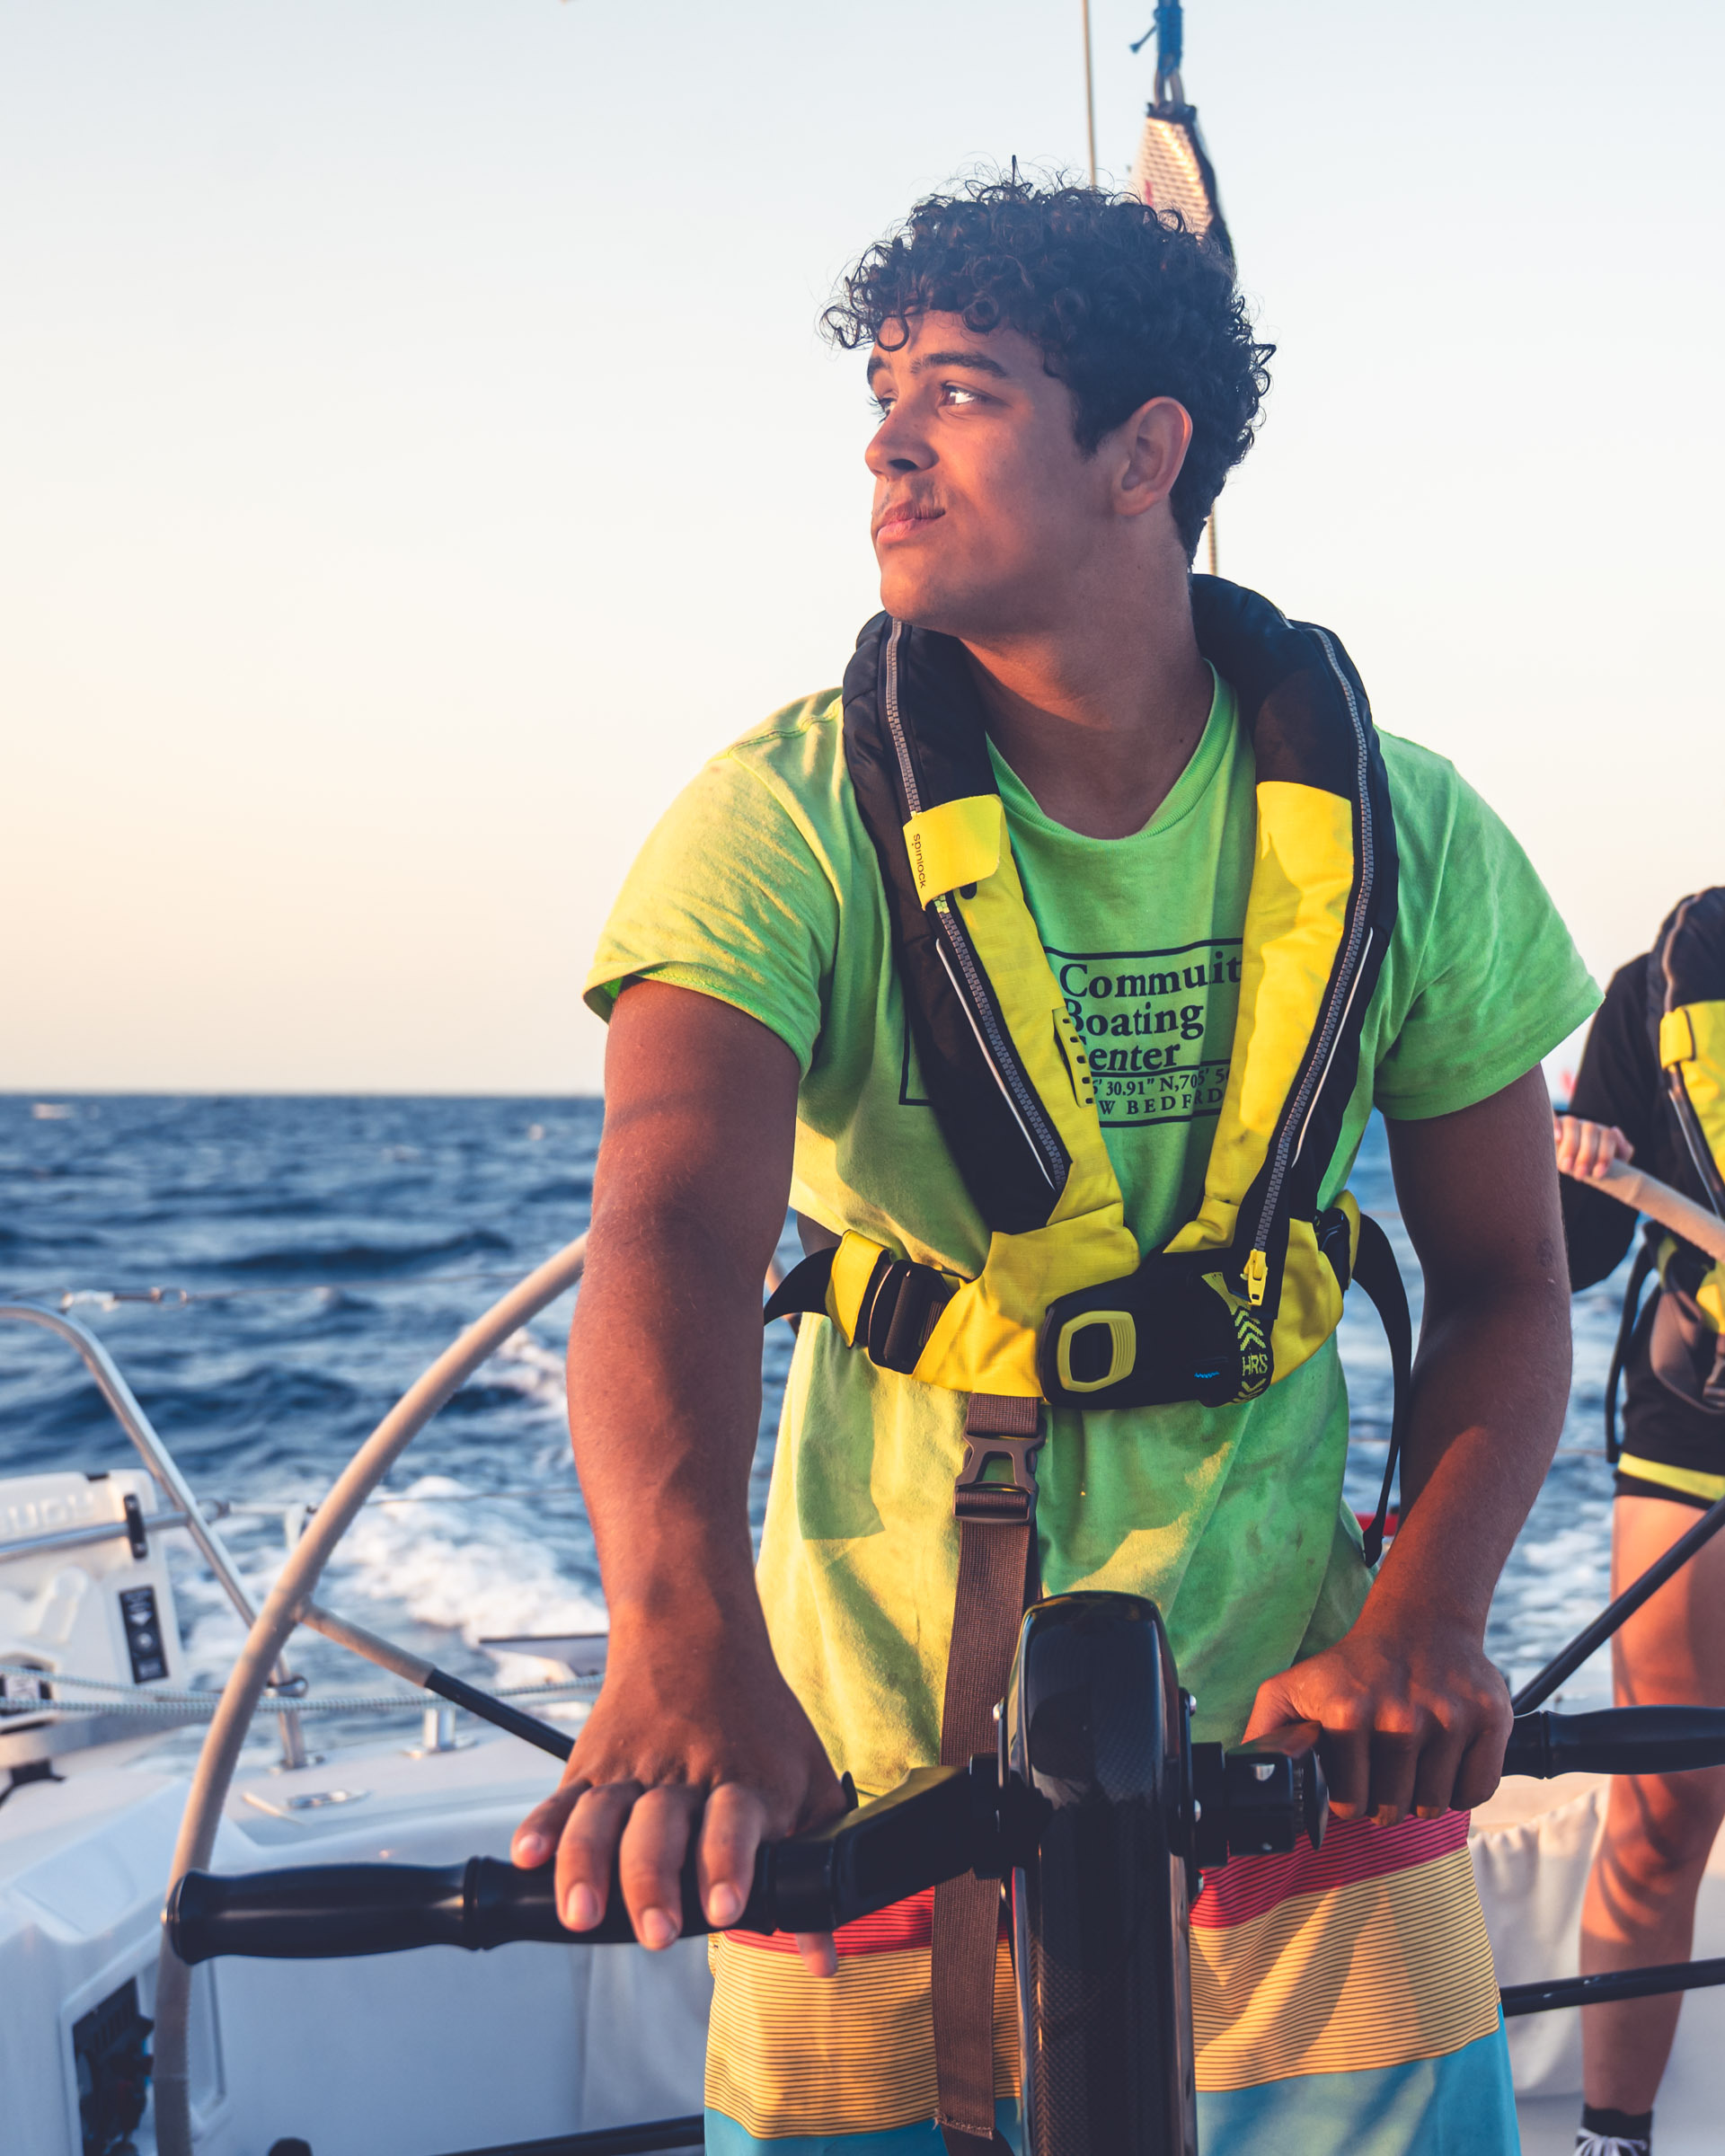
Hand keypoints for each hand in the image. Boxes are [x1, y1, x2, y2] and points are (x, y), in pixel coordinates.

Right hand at [510, 1626, 845, 1976]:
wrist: (695, 1635)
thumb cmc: (759, 1723)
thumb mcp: (808, 1781)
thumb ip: (818, 1867)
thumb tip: (823, 1961)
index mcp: (743, 1782)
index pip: (733, 1825)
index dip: (727, 1864)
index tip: (725, 1908)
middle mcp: (684, 1776)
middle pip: (662, 1831)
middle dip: (655, 1883)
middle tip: (655, 1932)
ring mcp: (633, 1770)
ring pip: (604, 1818)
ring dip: (589, 1865)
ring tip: (583, 1914)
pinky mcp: (592, 1765)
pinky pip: (562, 1797)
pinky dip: (542, 1827)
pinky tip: (529, 1856)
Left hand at [1242, 1612, 1511, 1825]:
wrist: (1419, 1623)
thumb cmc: (1351, 1666)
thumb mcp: (1291, 1689)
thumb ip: (1264, 1734)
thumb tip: (1252, 1780)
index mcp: (1348, 1714)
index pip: (1350, 1806)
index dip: (1349, 1800)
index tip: (1352, 1779)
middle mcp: (1401, 1717)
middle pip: (1393, 1811)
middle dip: (1385, 1801)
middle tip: (1384, 1773)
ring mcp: (1449, 1718)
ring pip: (1435, 1807)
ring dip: (1422, 1797)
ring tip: (1412, 1766)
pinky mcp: (1490, 1719)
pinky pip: (1477, 1792)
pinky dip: (1463, 1790)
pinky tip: (1445, 1764)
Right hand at [1554, 1113, 1633, 1182]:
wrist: (1570, 1168)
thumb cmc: (1593, 1169)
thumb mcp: (1613, 1164)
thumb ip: (1623, 1151)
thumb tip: (1615, 1131)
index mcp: (1603, 1133)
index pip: (1608, 1136)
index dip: (1604, 1155)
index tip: (1598, 1175)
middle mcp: (1586, 1125)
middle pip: (1590, 1130)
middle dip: (1586, 1155)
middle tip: (1580, 1175)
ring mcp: (1568, 1123)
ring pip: (1571, 1124)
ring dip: (1570, 1146)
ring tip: (1566, 1167)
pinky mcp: (1549, 1124)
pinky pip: (1551, 1117)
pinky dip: (1554, 1125)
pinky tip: (1557, 1139)